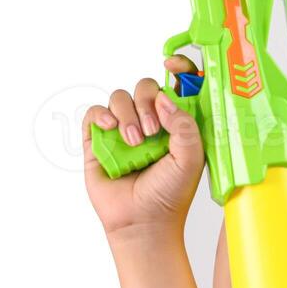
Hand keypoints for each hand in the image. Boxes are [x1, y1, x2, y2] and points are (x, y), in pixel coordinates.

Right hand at [81, 55, 204, 238]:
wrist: (142, 222)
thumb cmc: (170, 194)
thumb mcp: (191, 158)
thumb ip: (185, 124)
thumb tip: (164, 97)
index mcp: (176, 122)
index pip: (177, 85)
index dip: (177, 68)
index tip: (171, 65)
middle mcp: (150, 121)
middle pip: (145, 87)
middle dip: (147, 102)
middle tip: (152, 131)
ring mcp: (123, 129)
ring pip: (120, 97)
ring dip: (127, 115)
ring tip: (134, 143)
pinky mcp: (99, 140)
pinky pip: (95, 112)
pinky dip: (102, 115)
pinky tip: (111, 129)